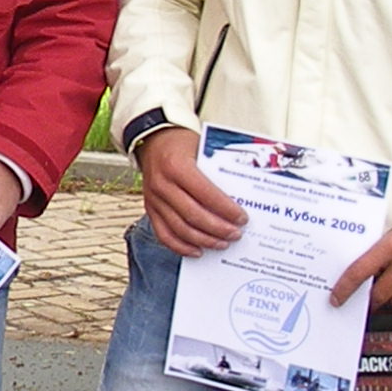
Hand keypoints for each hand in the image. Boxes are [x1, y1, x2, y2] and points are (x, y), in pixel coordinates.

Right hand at [135, 128, 246, 254]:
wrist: (153, 140)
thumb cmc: (181, 143)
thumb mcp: (202, 148)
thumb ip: (218, 169)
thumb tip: (242, 194)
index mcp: (177, 166)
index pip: (206, 194)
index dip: (226, 209)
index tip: (242, 218)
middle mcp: (162, 184)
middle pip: (193, 215)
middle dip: (218, 229)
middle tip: (235, 234)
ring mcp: (153, 199)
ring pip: (179, 228)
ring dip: (203, 240)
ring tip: (221, 243)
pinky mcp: (150, 209)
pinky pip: (163, 234)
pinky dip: (181, 246)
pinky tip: (197, 250)